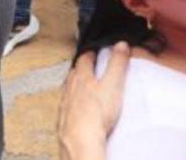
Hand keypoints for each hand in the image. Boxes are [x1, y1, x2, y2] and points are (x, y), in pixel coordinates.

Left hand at [58, 43, 129, 159]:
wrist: (80, 140)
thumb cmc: (96, 114)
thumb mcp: (113, 85)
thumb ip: (117, 64)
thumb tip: (121, 45)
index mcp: (81, 77)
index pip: (84, 59)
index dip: (90, 53)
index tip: (94, 52)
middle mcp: (70, 89)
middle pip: (73, 73)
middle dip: (81, 69)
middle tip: (88, 68)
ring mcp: (64, 105)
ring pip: (68, 90)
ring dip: (74, 86)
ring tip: (81, 87)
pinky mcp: (63, 120)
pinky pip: (65, 108)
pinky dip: (70, 104)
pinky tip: (75, 109)